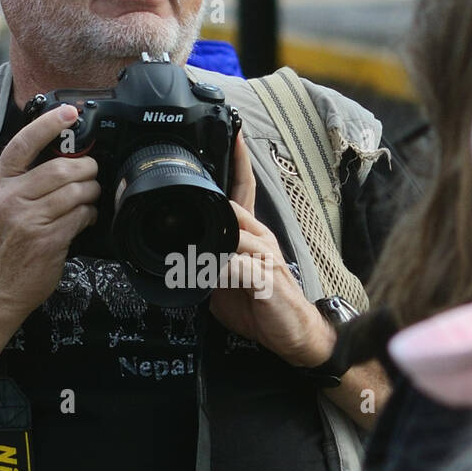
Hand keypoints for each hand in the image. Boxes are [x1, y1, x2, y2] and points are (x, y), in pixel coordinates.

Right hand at [0, 104, 99, 321]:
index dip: (48, 125)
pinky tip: (85, 218)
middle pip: (60, 169)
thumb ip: (25, 180)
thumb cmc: (4, 243)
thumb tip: (65, 157)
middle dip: (85, 168)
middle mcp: (10, 198)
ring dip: (91, 193)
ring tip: (89, 197)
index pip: (23, 144)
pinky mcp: (47, 240)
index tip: (70, 112)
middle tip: (91, 173)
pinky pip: (80, 216)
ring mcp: (28, 220)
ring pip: (75, 192)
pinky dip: (89, 214)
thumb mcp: (2, 204)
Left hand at [207, 133, 336, 366]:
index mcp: (251, 235)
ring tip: (188, 251)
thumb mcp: (225, 281)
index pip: (244, 191)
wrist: (293, 335)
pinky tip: (211, 272)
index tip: (233, 135)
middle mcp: (261, 239)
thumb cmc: (260, 306)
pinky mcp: (268, 279)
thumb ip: (206, 261)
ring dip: (210, 241)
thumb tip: (178, 251)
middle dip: (212, 201)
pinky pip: (241, 266)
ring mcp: (266, 257)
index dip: (238, 163)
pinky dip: (222, 268)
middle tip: (184, 190)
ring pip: (235, 233)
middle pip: (235, 206)